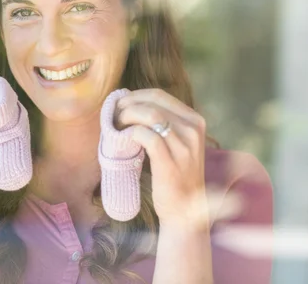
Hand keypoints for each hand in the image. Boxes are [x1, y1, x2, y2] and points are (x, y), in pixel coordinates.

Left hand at [114, 88, 208, 229]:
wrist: (184, 211)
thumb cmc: (174, 175)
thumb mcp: (176, 143)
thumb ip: (162, 123)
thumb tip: (129, 103)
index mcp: (195, 120)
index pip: (160, 95)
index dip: (135, 96)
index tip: (119, 104)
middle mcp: (193, 130)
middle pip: (154, 101)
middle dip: (128, 104)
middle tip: (112, 114)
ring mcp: (184, 146)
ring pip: (151, 115)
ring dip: (127, 116)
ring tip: (115, 125)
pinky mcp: (171, 162)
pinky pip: (146, 136)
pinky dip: (130, 133)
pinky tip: (122, 138)